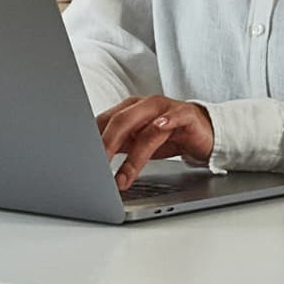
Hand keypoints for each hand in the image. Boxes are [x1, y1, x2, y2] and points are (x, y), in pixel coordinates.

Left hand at [96, 95, 214, 190]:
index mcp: (129, 109)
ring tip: (122, 178)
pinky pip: (175, 117)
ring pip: (145, 128)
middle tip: (96, 168)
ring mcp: (165, 109)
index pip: (104, 121)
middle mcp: (145, 105)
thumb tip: (92, 160)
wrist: (203, 132)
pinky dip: (167, 122)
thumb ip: (118, 145)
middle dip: (106, 146)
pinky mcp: (186, 115)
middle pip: (120, 121)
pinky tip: (161, 129)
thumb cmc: (168, 136)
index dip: (91, 140)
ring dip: (133, 157)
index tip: (80, 160)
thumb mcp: (138, 141)